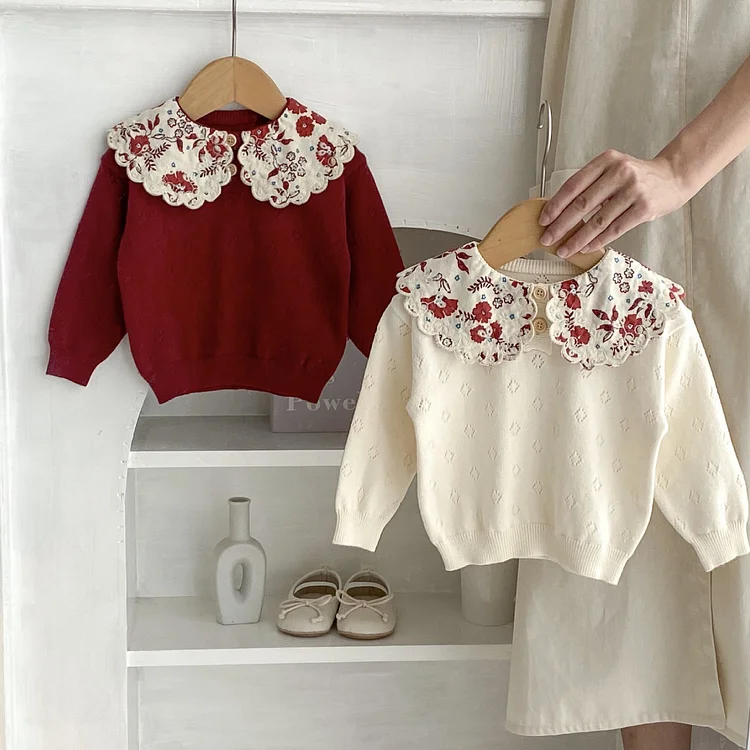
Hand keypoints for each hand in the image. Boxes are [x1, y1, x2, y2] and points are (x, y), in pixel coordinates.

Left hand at [538, 150, 692, 257]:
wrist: (673, 177)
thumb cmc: (637, 177)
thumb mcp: (613, 170)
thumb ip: (590, 185)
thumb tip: (558, 211)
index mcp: (606, 161)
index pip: (573, 185)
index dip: (555, 205)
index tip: (543, 220)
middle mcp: (620, 172)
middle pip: (582, 204)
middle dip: (560, 225)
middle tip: (547, 238)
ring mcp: (633, 190)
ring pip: (597, 220)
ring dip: (577, 238)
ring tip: (563, 249)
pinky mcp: (644, 208)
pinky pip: (615, 229)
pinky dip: (597, 241)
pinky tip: (585, 248)